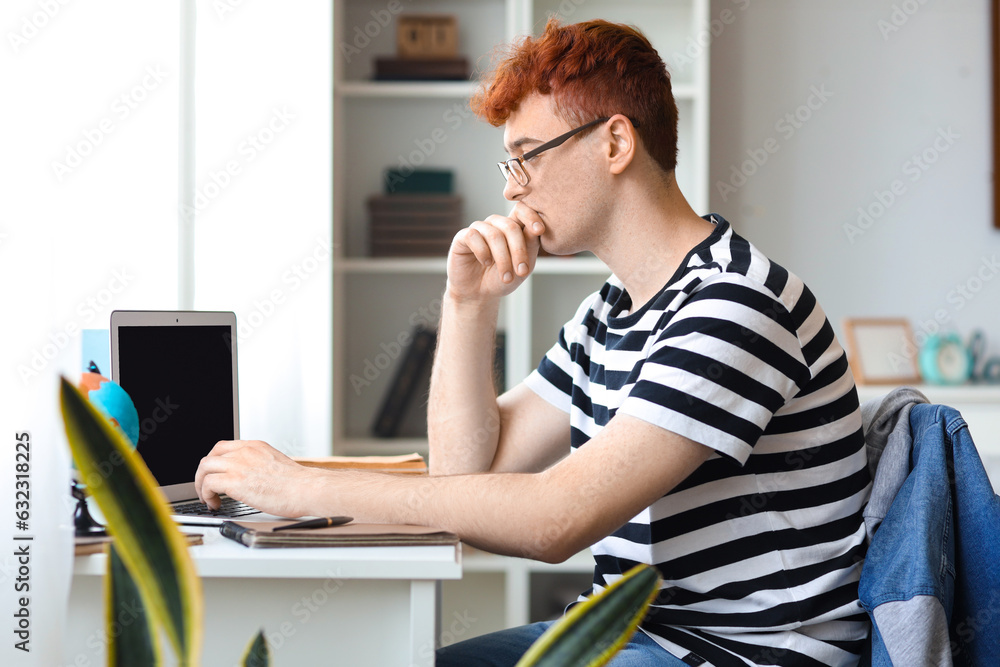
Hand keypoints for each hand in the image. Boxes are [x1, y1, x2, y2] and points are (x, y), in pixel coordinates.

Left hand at [194, 440, 318, 517]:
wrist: (305, 489)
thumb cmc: (297, 484)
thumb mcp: (274, 464)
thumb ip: (258, 465)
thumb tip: (249, 478)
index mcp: (254, 446)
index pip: (222, 447)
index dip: (213, 462)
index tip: (214, 474)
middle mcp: (244, 452)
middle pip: (209, 457)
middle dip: (203, 475)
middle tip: (207, 489)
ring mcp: (239, 465)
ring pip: (204, 469)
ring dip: (201, 485)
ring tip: (208, 498)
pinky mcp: (235, 482)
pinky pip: (208, 484)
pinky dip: (206, 495)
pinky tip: (215, 503)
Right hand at [446, 202, 544, 301]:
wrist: (479, 295)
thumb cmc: (502, 279)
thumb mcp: (522, 267)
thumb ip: (530, 246)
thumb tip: (535, 229)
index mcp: (512, 227)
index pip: (521, 210)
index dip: (531, 216)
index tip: (539, 230)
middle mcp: (495, 224)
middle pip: (510, 226)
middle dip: (518, 250)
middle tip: (522, 271)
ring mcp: (478, 229)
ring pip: (494, 235)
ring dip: (503, 259)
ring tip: (506, 277)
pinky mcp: (462, 236)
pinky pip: (473, 236)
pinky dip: (482, 252)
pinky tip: (485, 263)